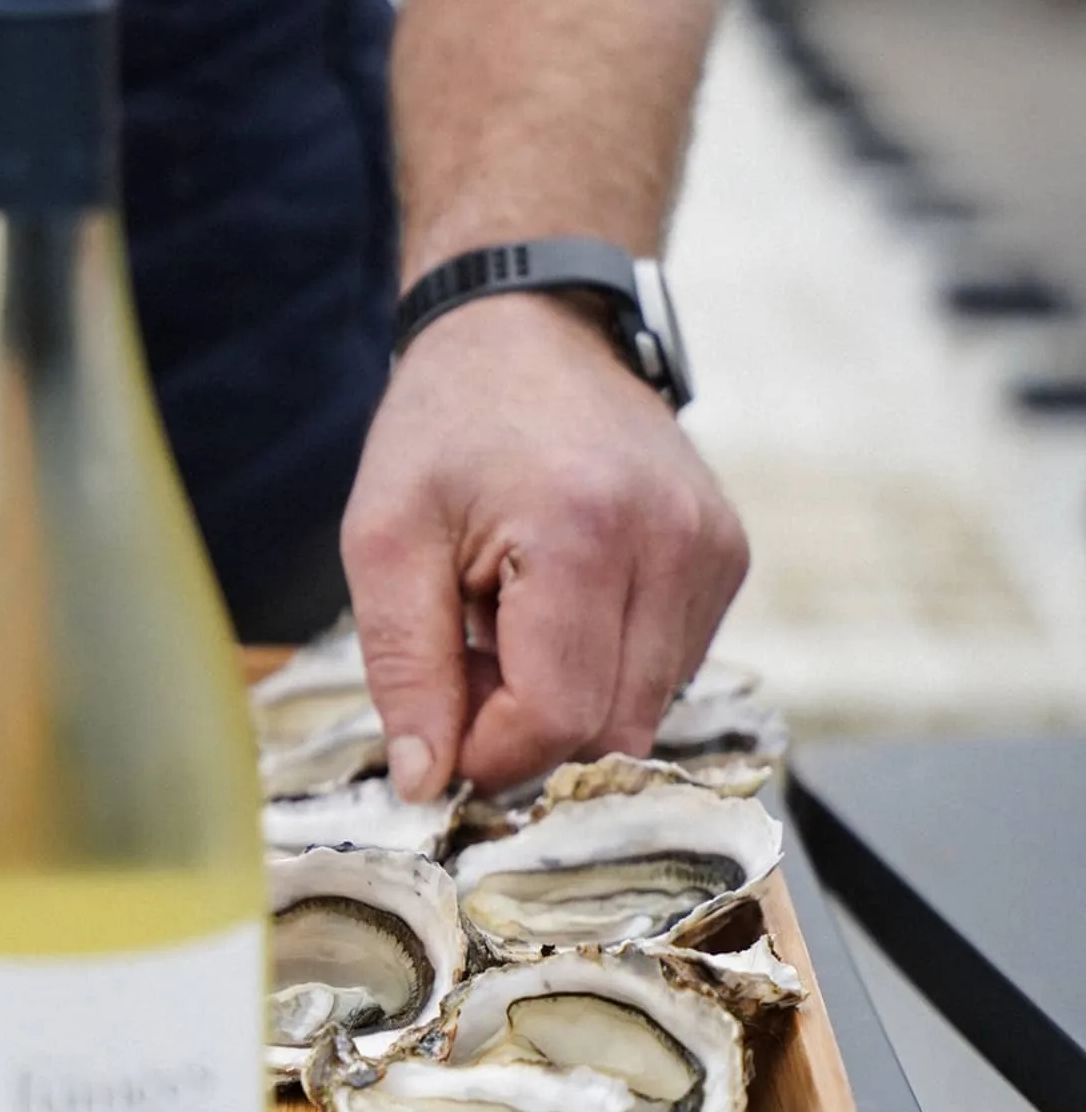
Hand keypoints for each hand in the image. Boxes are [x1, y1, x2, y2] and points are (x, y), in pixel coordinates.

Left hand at [341, 292, 748, 799]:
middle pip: (611, 733)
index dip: (490, 751)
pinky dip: (606, 668)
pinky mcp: (728, 558)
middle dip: (529, 731)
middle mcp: (675, 544)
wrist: (532, 326)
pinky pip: (668, 671)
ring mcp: (715, 551)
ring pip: (644, 713)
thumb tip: (428, 786)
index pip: (559, 719)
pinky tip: (561, 607)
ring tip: (513, 620)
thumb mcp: (383, 539)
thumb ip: (404, 669)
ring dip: (568, 700)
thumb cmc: (446, 427)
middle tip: (471, 658)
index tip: (442, 719)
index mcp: (584, 531)